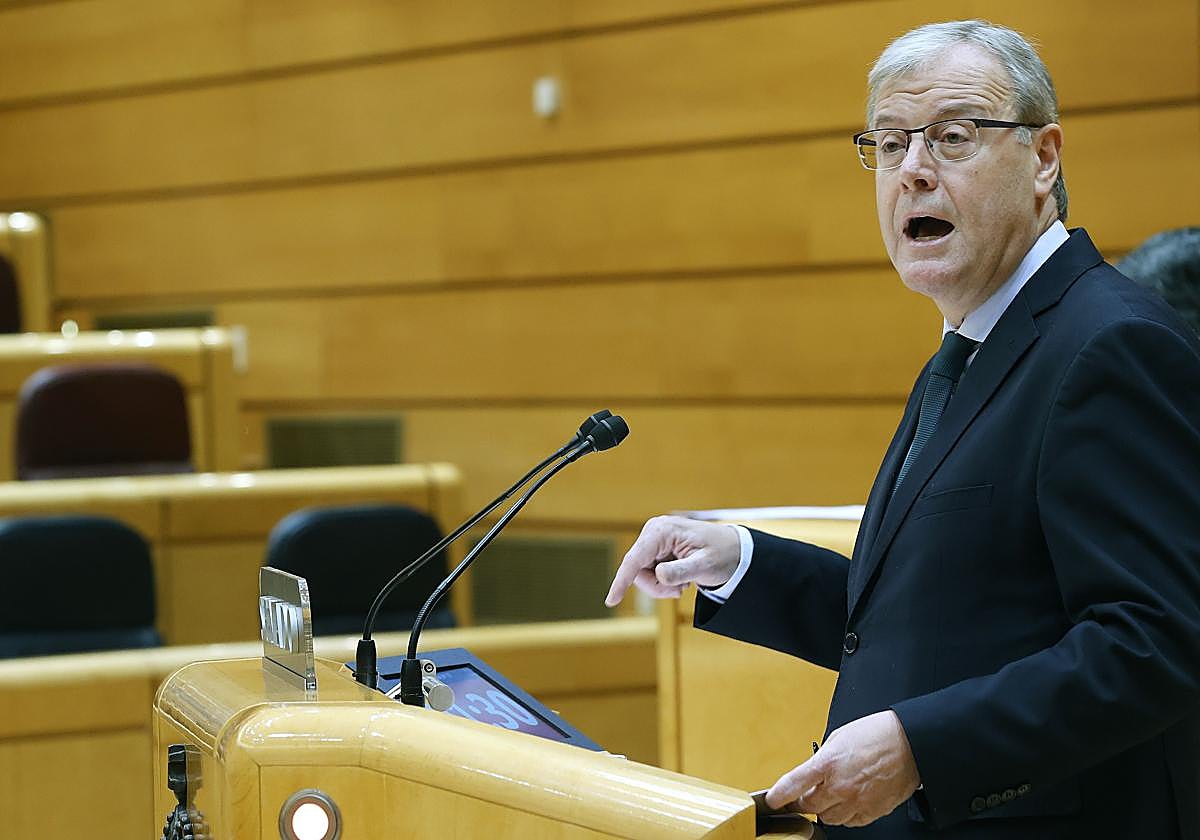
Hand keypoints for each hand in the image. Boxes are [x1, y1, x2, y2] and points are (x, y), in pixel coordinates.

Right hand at [604, 516, 740, 606]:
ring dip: (662, 586)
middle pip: (637, 572)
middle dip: (657, 587)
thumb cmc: (722, 554)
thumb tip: (659, 575)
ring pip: (642, 575)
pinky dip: (664, 582)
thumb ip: (682, 570)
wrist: (733, 550)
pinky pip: (649, 573)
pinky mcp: (656, 550)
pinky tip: (682, 578)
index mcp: (662, 531)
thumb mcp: (705, 565)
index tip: (611, 601)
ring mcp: (654, 541)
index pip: (634, 559)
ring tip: (685, 583)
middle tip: (681, 591)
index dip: (621, 581)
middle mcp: (653, 532)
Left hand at [766, 711, 919, 827]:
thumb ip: (822, 759)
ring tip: (832, 794)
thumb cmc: (877, 734)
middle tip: (807, 793)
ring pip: (828, 818)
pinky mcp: (872, 811)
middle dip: (804, 801)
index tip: (772, 800)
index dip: (778, 796)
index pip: (792, 785)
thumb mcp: (838, 738)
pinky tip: (849, 801)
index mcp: (827, 763)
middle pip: (808, 806)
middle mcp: (839, 786)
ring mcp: (856, 801)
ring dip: (825, 809)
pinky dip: (845, 815)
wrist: (910, 743)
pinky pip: (850, 822)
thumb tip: (813, 774)